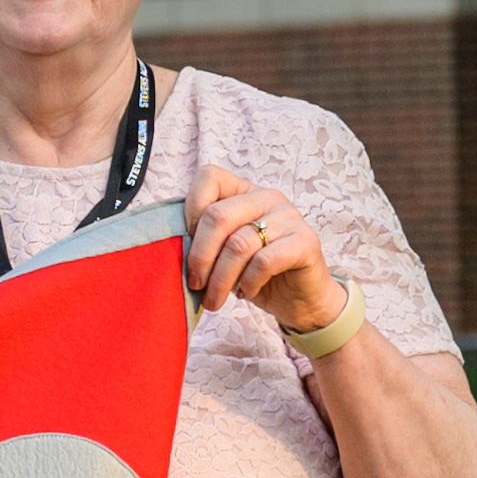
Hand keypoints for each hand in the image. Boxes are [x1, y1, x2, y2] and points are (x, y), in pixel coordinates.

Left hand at [187, 163, 349, 340]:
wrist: (300, 300)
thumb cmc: (255, 275)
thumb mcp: (224, 253)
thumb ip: (204, 240)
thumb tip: (170, 246)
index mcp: (244, 191)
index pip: (209, 177)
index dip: (191, 211)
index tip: (188, 245)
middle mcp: (268, 196)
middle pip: (218, 216)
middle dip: (200, 257)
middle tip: (196, 285)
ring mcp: (290, 216)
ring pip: (239, 244)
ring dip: (221, 279)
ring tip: (216, 299)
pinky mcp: (306, 241)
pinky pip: (264, 261)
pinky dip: (248, 282)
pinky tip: (247, 292)